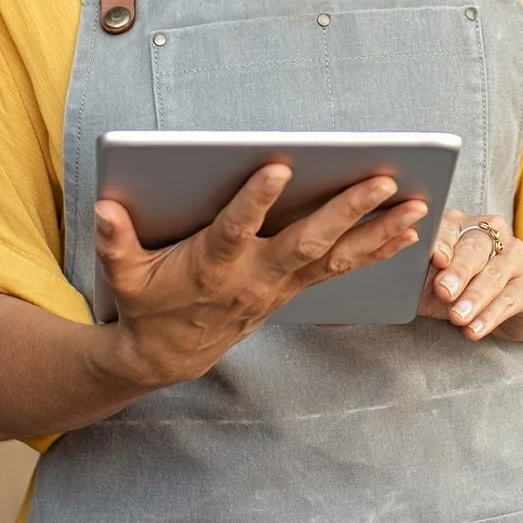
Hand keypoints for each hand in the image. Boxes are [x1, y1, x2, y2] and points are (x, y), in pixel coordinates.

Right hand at [94, 163, 426, 388]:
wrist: (169, 356)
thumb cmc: (147, 303)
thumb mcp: (123, 275)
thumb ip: (115, 241)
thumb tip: (105, 209)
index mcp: (213, 266)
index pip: (235, 229)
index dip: (255, 200)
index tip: (279, 166)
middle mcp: (256, 276)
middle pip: (307, 241)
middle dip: (347, 210)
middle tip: (382, 180)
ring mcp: (281, 285)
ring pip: (337, 256)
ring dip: (379, 231)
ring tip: (417, 205)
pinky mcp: (295, 288)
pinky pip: (343, 268)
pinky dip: (377, 250)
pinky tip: (409, 231)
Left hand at [424, 210, 522, 342]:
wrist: (510, 303)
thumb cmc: (462, 288)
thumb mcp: (434, 282)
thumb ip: (418, 279)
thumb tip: (393, 284)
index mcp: (461, 225)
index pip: (451, 226)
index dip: (443, 242)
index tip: (435, 259)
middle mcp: (491, 235)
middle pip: (475, 248)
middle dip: (459, 271)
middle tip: (444, 291)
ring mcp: (515, 258)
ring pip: (494, 274)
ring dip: (474, 297)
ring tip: (458, 317)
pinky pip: (509, 300)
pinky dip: (490, 316)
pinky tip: (475, 329)